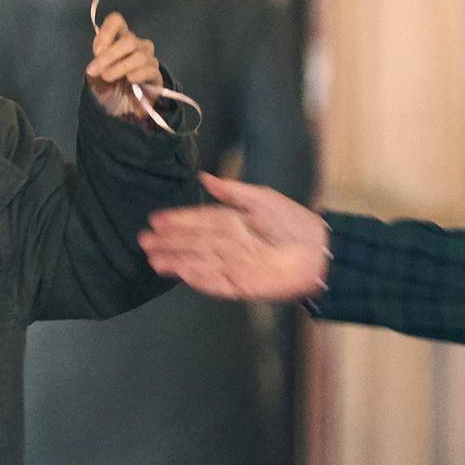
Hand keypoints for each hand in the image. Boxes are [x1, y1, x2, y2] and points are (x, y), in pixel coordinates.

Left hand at [85, 13, 161, 118]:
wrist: (117, 113)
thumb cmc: (105, 89)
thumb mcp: (94, 75)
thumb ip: (97, 61)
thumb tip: (101, 53)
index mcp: (119, 40)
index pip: (117, 21)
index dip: (107, 32)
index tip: (96, 51)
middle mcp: (136, 46)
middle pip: (129, 40)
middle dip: (109, 55)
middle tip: (94, 70)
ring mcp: (148, 61)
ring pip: (139, 55)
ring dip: (120, 66)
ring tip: (107, 78)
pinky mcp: (156, 78)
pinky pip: (150, 70)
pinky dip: (138, 73)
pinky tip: (129, 80)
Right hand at [138, 173, 330, 300]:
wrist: (319, 251)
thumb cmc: (293, 222)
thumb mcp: (262, 198)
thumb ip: (232, 190)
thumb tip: (204, 178)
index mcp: (230, 221)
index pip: (197, 221)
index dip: (177, 220)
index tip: (155, 219)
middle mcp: (227, 244)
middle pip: (192, 244)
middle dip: (168, 242)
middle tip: (144, 241)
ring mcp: (233, 266)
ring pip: (198, 263)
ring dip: (175, 262)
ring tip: (153, 260)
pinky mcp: (242, 286)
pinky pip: (215, 283)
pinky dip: (198, 279)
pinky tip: (180, 274)